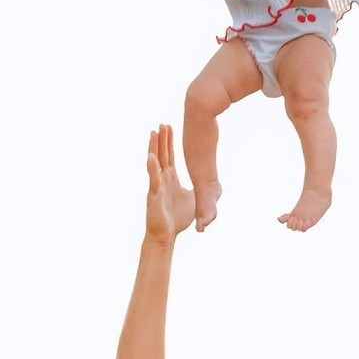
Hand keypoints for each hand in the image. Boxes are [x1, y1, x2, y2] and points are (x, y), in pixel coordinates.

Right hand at [143, 124, 194, 241]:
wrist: (165, 235)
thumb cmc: (176, 218)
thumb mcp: (191, 199)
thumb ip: (196, 188)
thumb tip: (206, 182)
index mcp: (170, 178)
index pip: (169, 156)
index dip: (170, 142)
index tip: (170, 127)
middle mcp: (161, 179)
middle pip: (161, 155)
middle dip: (162, 139)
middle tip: (162, 124)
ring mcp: (156, 186)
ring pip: (154, 163)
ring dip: (154, 148)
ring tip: (153, 133)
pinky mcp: (154, 195)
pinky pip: (153, 180)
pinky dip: (152, 168)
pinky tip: (151, 157)